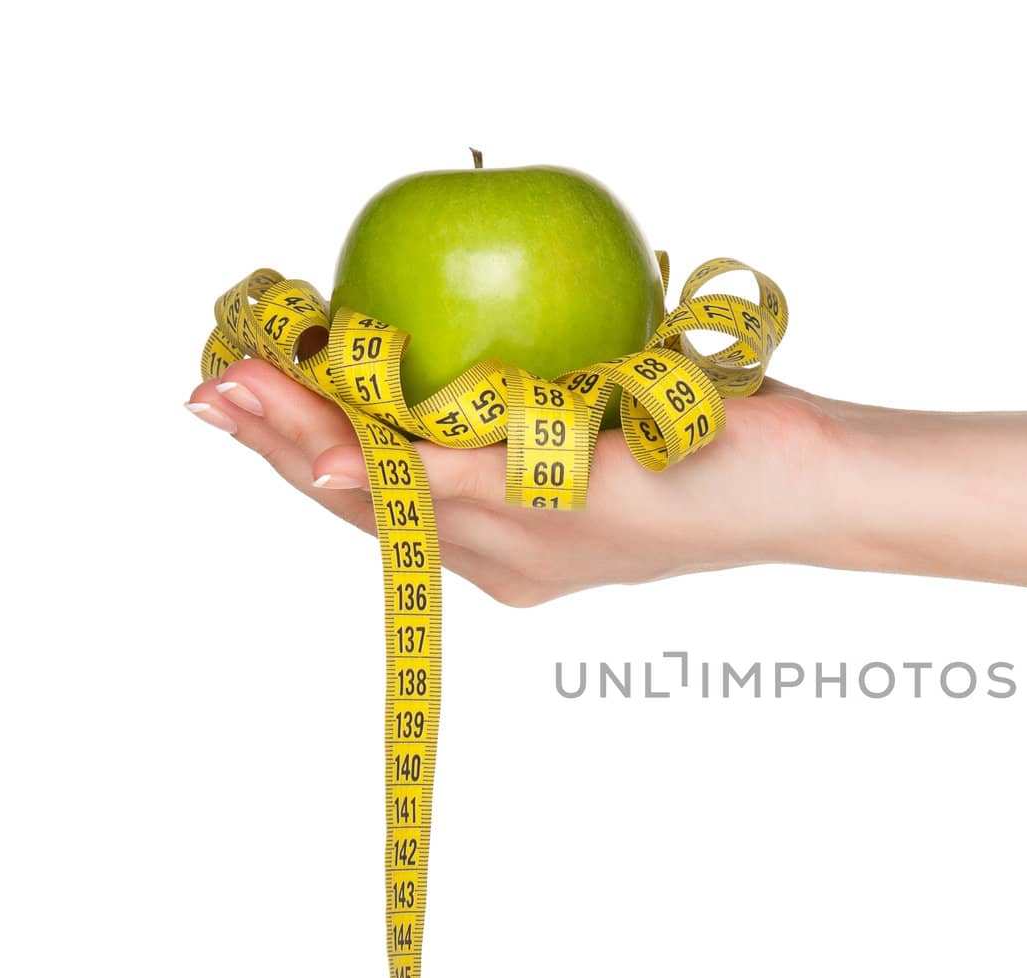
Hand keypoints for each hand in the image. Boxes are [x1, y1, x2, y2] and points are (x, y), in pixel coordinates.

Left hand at [187, 357, 855, 606]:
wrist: (811, 483)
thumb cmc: (707, 488)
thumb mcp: (574, 488)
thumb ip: (453, 485)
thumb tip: (324, 479)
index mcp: (506, 558)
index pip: (370, 496)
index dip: (291, 442)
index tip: (226, 384)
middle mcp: (510, 542)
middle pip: (377, 486)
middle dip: (291, 431)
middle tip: (216, 370)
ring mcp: (543, 512)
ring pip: (416, 467)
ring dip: (341, 418)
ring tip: (272, 370)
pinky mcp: (573, 473)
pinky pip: (469, 444)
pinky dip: (416, 411)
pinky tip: (388, 377)